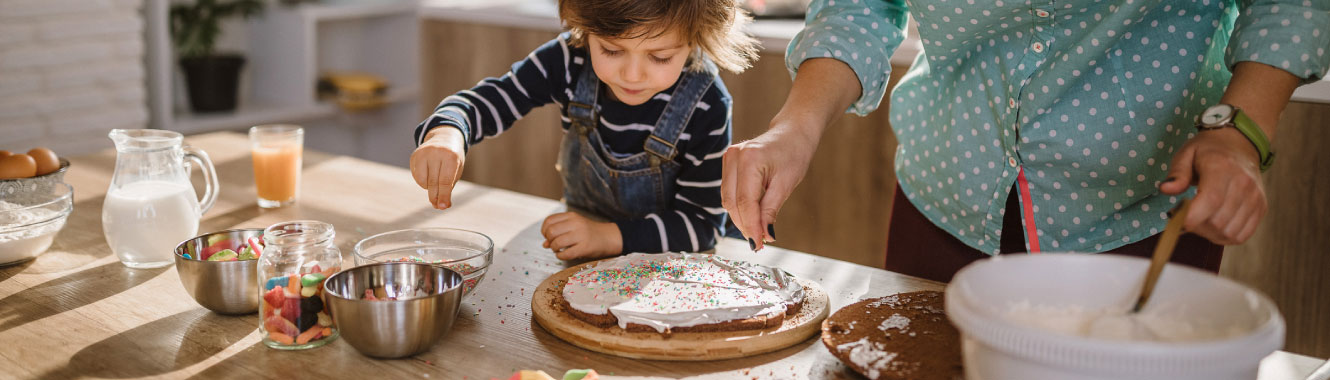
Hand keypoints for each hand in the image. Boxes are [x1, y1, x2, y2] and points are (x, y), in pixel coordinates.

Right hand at [410, 127, 465, 209]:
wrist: (445, 138)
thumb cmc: (453, 159)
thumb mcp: (456, 170)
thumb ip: (448, 187)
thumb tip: (441, 206)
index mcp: (451, 157)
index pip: (445, 181)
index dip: (444, 195)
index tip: (443, 207)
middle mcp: (436, 153)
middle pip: (433, 182)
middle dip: (436, 197)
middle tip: (439, 206)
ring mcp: (424, 153)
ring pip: (423, 181)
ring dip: (430, 188)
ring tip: (437, 182)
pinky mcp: (415, 155)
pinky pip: (417, 177)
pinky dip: (423, 182)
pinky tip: (429, 176)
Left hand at [541, 212, 621, 259]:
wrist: (608, 237)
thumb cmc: (588, 232)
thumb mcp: (574, 227)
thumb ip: (558, 232)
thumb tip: (544, 244)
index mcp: (572, 216)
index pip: (549, 221)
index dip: (544, 230)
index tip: (548, 236)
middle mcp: (576, 223)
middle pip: (551, 231)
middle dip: (549, 240)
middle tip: (553, 244)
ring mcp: (581, 235)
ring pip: (557, 243)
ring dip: (554, 249)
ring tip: (559, 250)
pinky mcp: (585, 248)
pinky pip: (566, 254)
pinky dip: (560, 256)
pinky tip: (563, 255)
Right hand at [721, 123, 818, 250]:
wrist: (793, 133)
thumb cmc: (794, 154)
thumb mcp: (786, 184)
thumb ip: (770, 210)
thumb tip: (764, 236)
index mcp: (750, 159)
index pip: (745, 202)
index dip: (751, 226)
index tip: (758, 245)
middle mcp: (734, 156)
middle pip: (732, 202)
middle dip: (745, 225)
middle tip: (758, 243)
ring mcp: (728, 157)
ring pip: (728, 199)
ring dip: (740, 218)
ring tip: (756, 233)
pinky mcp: (728, 162)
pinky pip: (729, 191)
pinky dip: (739, 207)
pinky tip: (751, 218)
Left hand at [1160, 127, 1265, 244]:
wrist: (1239, 145)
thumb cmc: (1207, 151)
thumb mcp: (1186, 154)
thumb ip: (1177, 173)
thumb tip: (1165, 189)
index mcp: (1224, 167)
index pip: (1211, 200)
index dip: (1191, 217)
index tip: (1174, 221)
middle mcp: (1244, 184)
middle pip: (1218, 221)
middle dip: (1195, 226)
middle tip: (1184, 217)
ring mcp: (1255, 198)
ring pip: (1228, 233)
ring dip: (1208, 234)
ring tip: (1199, 219)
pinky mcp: (1261, 208)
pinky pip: (1241, 236)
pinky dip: (1223, 237)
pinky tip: (1212, 225)